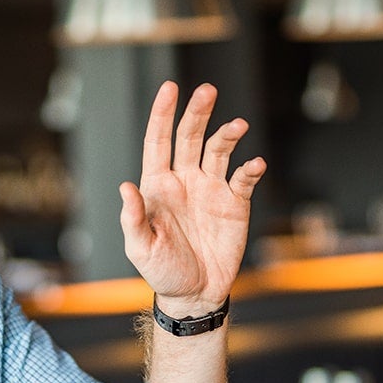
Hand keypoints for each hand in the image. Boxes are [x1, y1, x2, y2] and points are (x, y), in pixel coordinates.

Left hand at [120, 82, 266, 317]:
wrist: (195, 294)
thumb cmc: (162, 271)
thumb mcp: (141, 248)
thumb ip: (134, 218)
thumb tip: (126, 187)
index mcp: (158, 185)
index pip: (159, 141)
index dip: (163, 114)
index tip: (170, 88)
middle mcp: (185, 180)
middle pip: (191, 137)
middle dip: (198, 112)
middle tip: (208, 90)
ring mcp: (211, 189)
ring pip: (219, 151)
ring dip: (228, 135)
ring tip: (239, 126)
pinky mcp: (235, 203)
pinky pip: (243, 179)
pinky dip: (250, 169)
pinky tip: (255, 163)